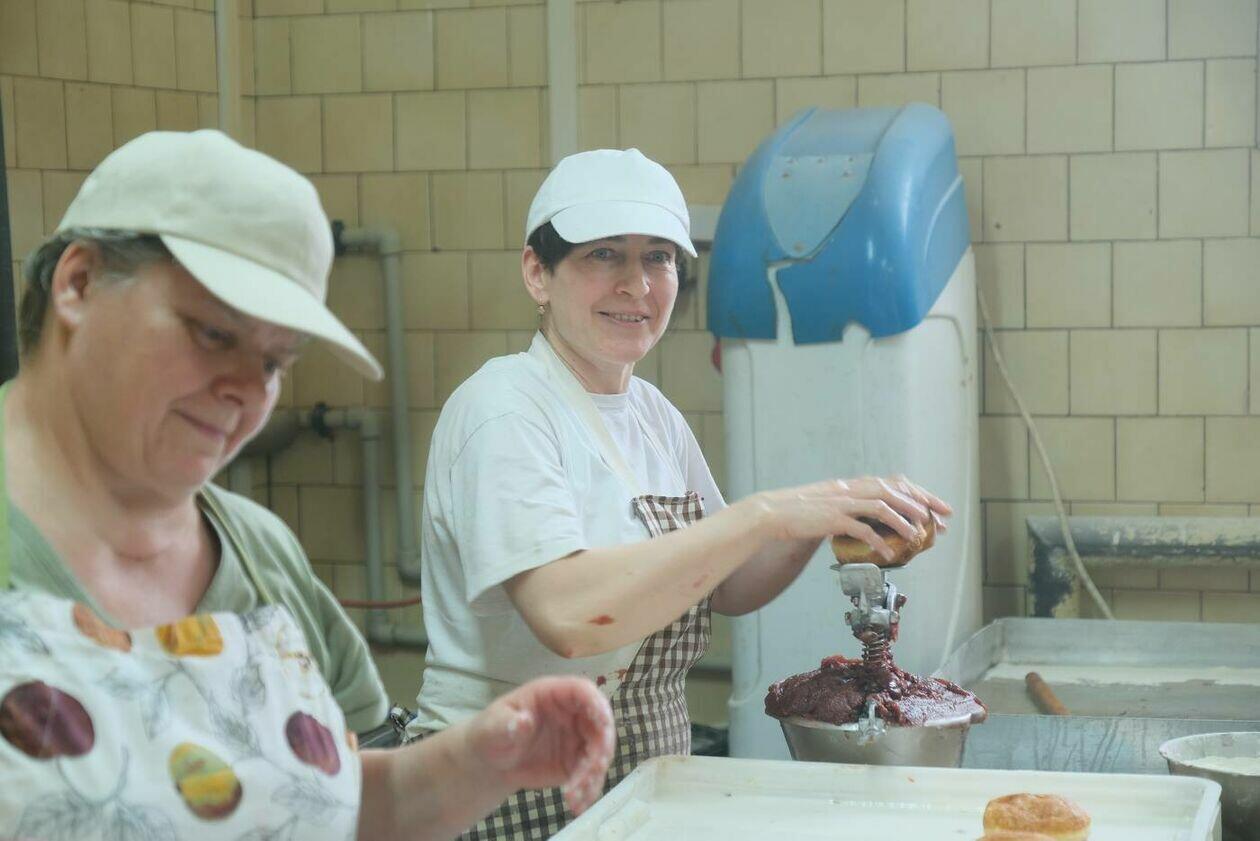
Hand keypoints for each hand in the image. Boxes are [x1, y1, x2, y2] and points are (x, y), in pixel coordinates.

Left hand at [464, 677, 614, 815]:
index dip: (597, 705)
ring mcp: (577, 738)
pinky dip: (587, 790)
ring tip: (574, 797)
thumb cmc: (491, 733)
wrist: (492, 761)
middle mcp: (572, 714)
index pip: (582, 691)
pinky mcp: (576, 763)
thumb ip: (506, 724)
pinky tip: (576, 805)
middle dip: (601, 749)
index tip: (603, 725)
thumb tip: (523, 722)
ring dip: (592, 776)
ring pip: (598, 753)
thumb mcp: (492, 727)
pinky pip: (590, 775)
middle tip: (593, 771)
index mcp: (553, 694)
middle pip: (600, 725)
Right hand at [745, 475, 951, 561]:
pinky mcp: (831, 519)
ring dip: (903, 520)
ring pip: (880, 507)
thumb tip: (871, 520)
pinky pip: (860, 528)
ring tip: (918, 535)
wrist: (772, 513)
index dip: (918, 494)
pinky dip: (876, 539)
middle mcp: (849, 489)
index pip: (892, 484)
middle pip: (893, 491)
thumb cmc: (800, 513)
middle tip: (940, 520)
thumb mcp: (830, 504)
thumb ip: (851, 508)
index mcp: (851, 485)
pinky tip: (886, 552)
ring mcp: (841, 503)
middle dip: (920, 505)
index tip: (937, 507)